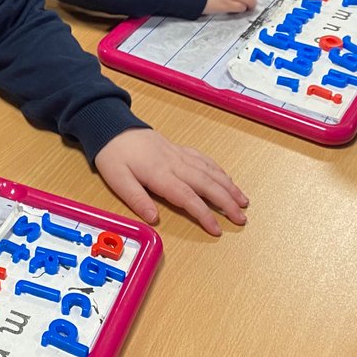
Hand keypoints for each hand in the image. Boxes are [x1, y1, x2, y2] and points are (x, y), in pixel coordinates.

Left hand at [95, 128, 247, 235]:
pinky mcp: (179, 149)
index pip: (187, 197)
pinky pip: (204, 160)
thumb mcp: (117, 180)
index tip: (217, 229)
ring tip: (244, 201)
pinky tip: (227, 179)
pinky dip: (219, 170)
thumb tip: (154, 219)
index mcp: (159, 174)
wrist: (112, 127)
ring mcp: (179, 155)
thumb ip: (136, 199)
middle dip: (227, 202)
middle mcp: (174, 164)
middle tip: (241, 219)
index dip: (204, 214)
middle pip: (207, 184)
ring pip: (210, 171)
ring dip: (229, 186)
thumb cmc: (113, 155)